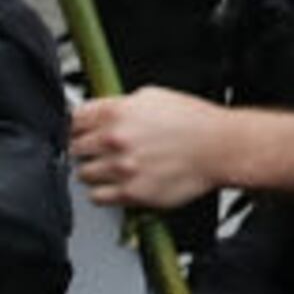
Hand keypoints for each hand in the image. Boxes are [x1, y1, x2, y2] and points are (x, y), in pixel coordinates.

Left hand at [69, 87, 236, 212]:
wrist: (220, 147)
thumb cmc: (194, 122)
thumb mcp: (152, 96)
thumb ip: (120, 104)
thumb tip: (99, 110)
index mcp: (117, 112)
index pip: (73, 120)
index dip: (75, 126)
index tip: (78, 131)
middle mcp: (115, 139)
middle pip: (74, 148)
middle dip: (84, 149)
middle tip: (95, 151)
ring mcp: (121, 167)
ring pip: (83, 174)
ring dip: (93, 172)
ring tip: (110, 168)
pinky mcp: (131, 192)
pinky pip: (98, 197)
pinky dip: (102, 193)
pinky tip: (114, 185)